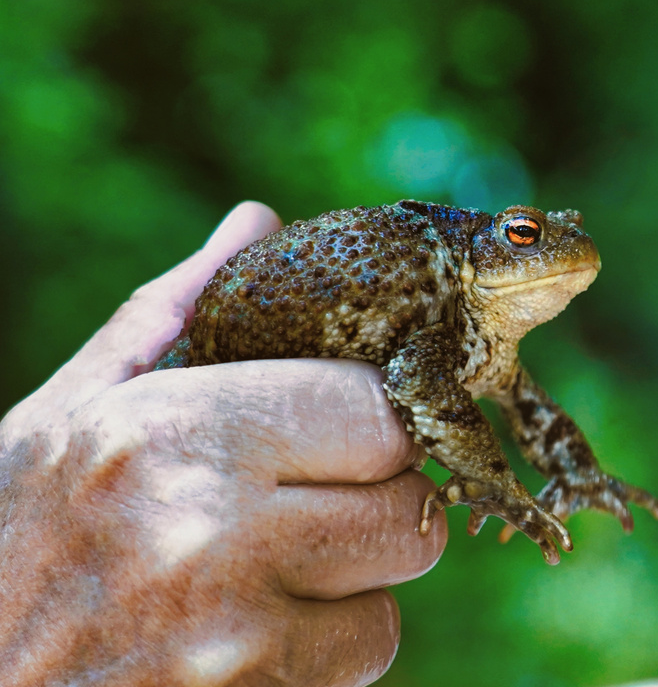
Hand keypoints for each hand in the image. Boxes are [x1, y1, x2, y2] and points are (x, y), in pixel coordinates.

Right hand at [0, 203, 446, 686]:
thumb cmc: (13, 542)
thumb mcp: (66, 415)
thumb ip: (172, 312)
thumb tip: (257, 222)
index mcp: (171, 433)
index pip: (376, 408)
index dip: (374, 415)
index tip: (346, 427)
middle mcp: (212, 530)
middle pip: (410, 495)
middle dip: (383, 491)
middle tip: (322, 494)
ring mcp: (235, 632)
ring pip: (399, 576)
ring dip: (363, 568)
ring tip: (280, 562)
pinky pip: (368, 655)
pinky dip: (335, 642)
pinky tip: (260, 626)